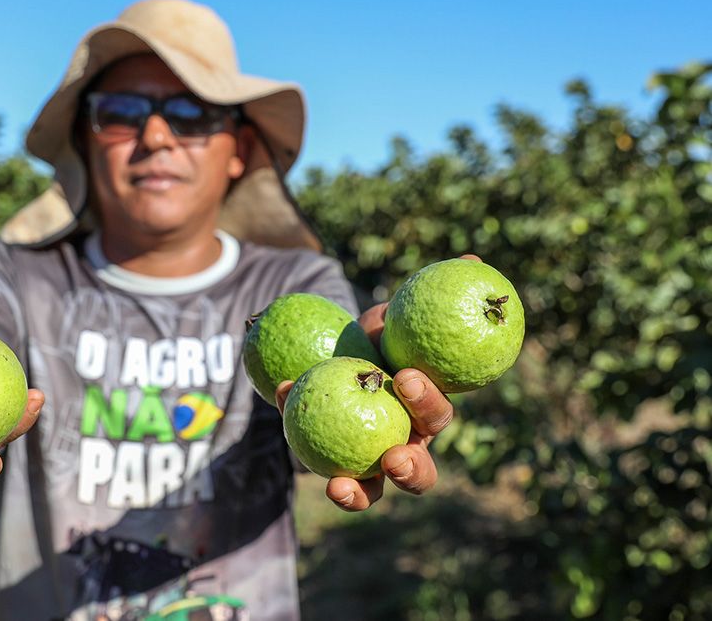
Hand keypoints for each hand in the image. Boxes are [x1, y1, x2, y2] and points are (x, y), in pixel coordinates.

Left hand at [274, 253, 479, 510]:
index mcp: (424, 413)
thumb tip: (472, 258)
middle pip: (417, 472)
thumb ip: (435, 292)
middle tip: (394, 457)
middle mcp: (401, 443)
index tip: (406, 377)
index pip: (436, 417)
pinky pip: (310, 452)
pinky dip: (292, 421)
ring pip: (370, 489)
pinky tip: (278, 393)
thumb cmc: (380, 335)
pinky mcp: (324, 455)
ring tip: (339, 487)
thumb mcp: (403, 312)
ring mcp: (364, 459)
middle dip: (411, 471)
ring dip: (358, 494)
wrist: (336, 351)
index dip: (428, 404)